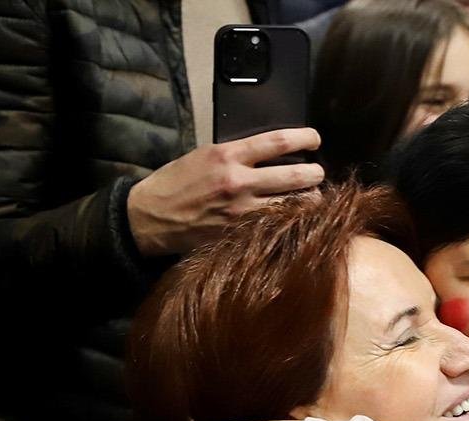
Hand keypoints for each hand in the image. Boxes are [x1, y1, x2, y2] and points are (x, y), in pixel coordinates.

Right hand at [126, 128, 323, 255]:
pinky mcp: (240, 235)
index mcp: (228, 156)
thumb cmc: (176, 183)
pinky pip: (278, 228)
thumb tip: (270, 153)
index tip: (315, 139)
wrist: (150, 217)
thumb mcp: (204, 156)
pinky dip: (292, 222)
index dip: (304, 138)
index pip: (277, 142)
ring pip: (294, 206)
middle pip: (295, 176)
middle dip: (315, 174)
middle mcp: (239, 182)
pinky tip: (298, 220)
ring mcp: (242, 212)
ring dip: (310, 201)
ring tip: (313, 197)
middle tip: (318, 173)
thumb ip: (237, 155)